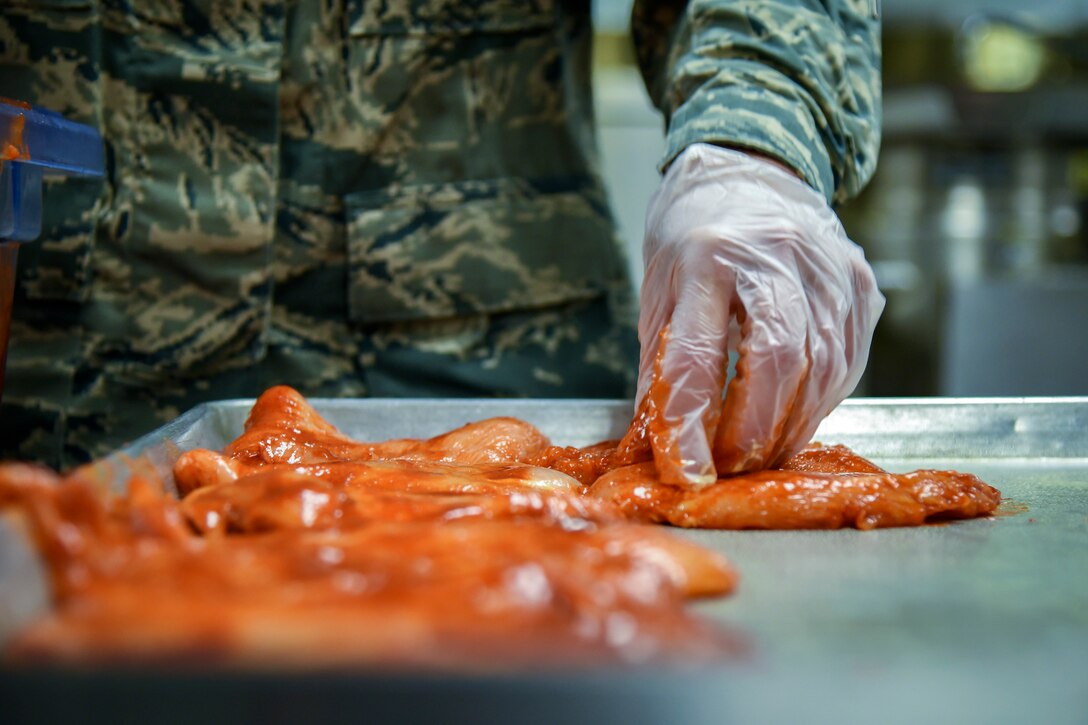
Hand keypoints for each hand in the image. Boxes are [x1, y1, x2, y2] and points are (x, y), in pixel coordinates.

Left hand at [636, 144, 883, 484]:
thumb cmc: (695, 232)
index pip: (697, 354)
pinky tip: (793, 416)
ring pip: (822, 368)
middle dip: (753, 431)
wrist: (752, 167)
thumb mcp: (660, 290)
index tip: (684, 471)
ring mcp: (828, 266)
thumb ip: (660, 365)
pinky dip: (819, 401)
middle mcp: (776, 253)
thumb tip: (656, 442)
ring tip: (759, 452)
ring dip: (790, 426)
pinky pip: (848, 360)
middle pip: (777, 362)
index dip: (689, 423)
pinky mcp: (861, 282)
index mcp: (707, 254)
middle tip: (729, 465)